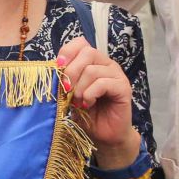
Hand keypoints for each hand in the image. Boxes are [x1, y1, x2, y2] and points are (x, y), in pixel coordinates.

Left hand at [54, 36, 137, 157]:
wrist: (102, 135)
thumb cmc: (85, 113)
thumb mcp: (70, 92)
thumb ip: (65, 78)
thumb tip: (54, 67)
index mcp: (93, 61)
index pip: (81, 42)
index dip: (67, 52)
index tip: (58, 67)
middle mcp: (106, 64)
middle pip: (87, 53)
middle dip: (71, 72)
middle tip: (67, 90)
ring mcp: (117, 75)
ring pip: (93, 70)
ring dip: (80, 88)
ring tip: (78, 101)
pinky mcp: (123, 88)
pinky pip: (103, 83)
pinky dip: (90, 94)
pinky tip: (87, 104)